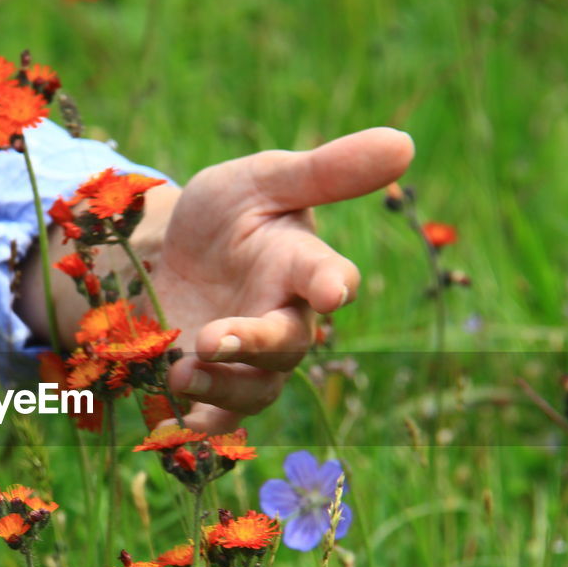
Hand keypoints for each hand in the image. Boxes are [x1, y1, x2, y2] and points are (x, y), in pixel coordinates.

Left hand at [153, 127, 414, 431]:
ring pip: (256, 389)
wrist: (163, 254)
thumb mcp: (261, 180)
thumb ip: (324, 171)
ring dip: (220, 387)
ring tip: (178, 374)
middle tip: (212, 340)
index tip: (330, 291)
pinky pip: (218, 418)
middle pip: (290, 343)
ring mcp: (251, 361)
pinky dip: (199, 423)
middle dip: (255, 343)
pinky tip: (173, 422)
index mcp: (301, 265)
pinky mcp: (214, 387)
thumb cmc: (226, 215)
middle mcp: (285, 318)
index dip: (331, 285)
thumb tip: (404, 143)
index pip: (330, 278)